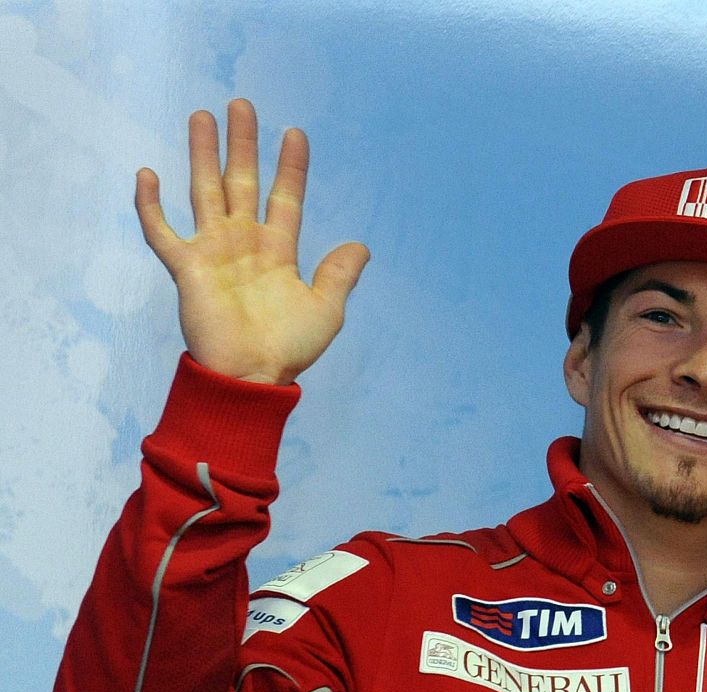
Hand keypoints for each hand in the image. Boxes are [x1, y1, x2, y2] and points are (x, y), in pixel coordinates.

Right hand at [136, 98, 368, 384]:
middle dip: (242, 144)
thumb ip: (340, 274)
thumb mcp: (327, 309)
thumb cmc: (289, 348)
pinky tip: (147, 174)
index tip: (295, 133)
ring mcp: (212, 252)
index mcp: (278, 251)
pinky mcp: (185, 268)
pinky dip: (150, 205)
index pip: (285, 197)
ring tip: (201, 116)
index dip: (290, 166)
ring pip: (205, 191)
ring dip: (202, 154)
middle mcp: (243, 244)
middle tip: (241, 104)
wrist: (252, 376)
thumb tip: (362, 245)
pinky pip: (161, 231)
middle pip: (241, 182)